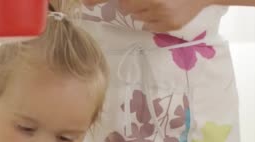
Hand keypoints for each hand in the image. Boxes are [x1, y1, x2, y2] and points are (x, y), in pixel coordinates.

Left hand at [82, 0, 209, 32]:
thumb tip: (112, 2)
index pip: (122, 0)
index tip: (85, 3)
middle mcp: (152, 0)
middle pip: (126, 6)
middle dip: (130, 2)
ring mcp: (162, 13)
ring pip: (137, 16)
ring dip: (142, 9)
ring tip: (159, 2)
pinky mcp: (169, 24)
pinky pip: (149, 25)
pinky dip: (153, 19)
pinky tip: (165, 10)